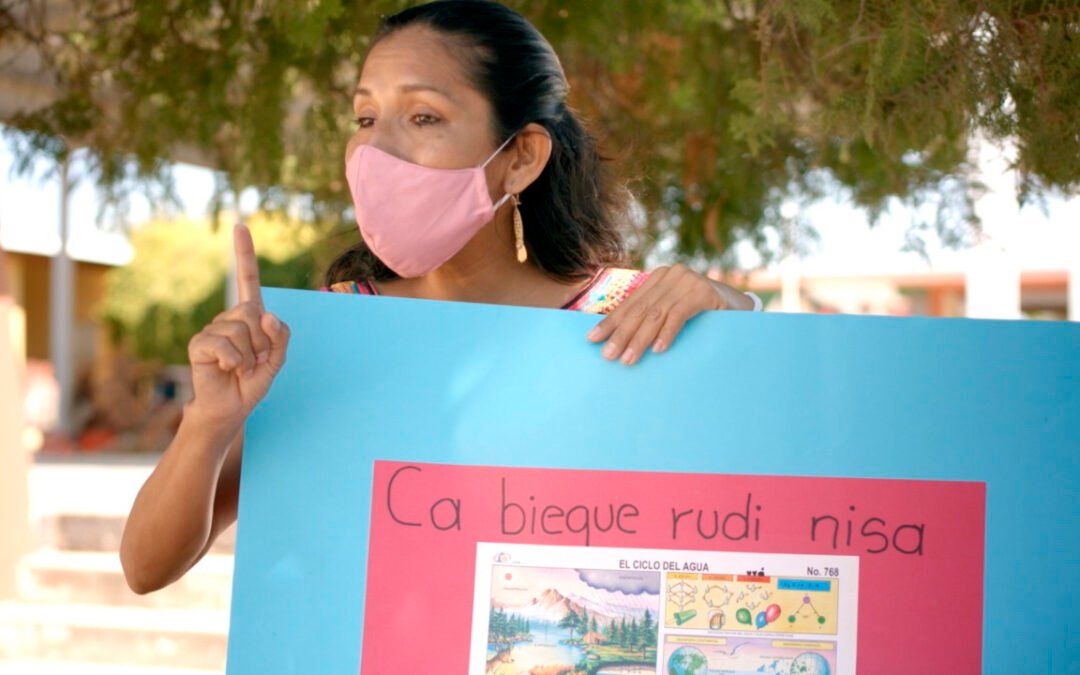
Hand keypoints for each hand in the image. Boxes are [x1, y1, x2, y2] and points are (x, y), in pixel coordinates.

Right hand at [186, 224, 289, 427]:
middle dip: (263, 342)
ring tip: (240, 368)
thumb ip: (280, 337)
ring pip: (242, 330)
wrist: (230, 409)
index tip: (240, 226)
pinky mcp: (200, 344)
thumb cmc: (251, 383)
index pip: (246, 280)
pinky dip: (234, 362)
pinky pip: (225, 345)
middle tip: (254, 362)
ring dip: (249, 356)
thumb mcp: (276, 361)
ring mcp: (212, 329)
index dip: (244, 253)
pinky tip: (226, 370)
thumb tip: (266, 315)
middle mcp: (229, 318)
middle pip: (254, 313)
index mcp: (249, 317)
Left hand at [586, 264, 751, 365]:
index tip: (592, 340)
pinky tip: (658, 350)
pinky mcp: (704, 292)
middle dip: (622, 334)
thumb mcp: (673, 313)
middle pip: (640, 310)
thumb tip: (619, 339)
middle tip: (608, 356)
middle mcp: (671, 275)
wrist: (742, 309)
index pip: (630, 304)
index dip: (610, 322)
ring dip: (640, 339)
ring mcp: (688, 281)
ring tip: (628, 359)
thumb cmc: (703, 316)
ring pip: (656, 314)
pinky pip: (679, 314)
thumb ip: (651, 317)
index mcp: (658, 278)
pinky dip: (668, 333)